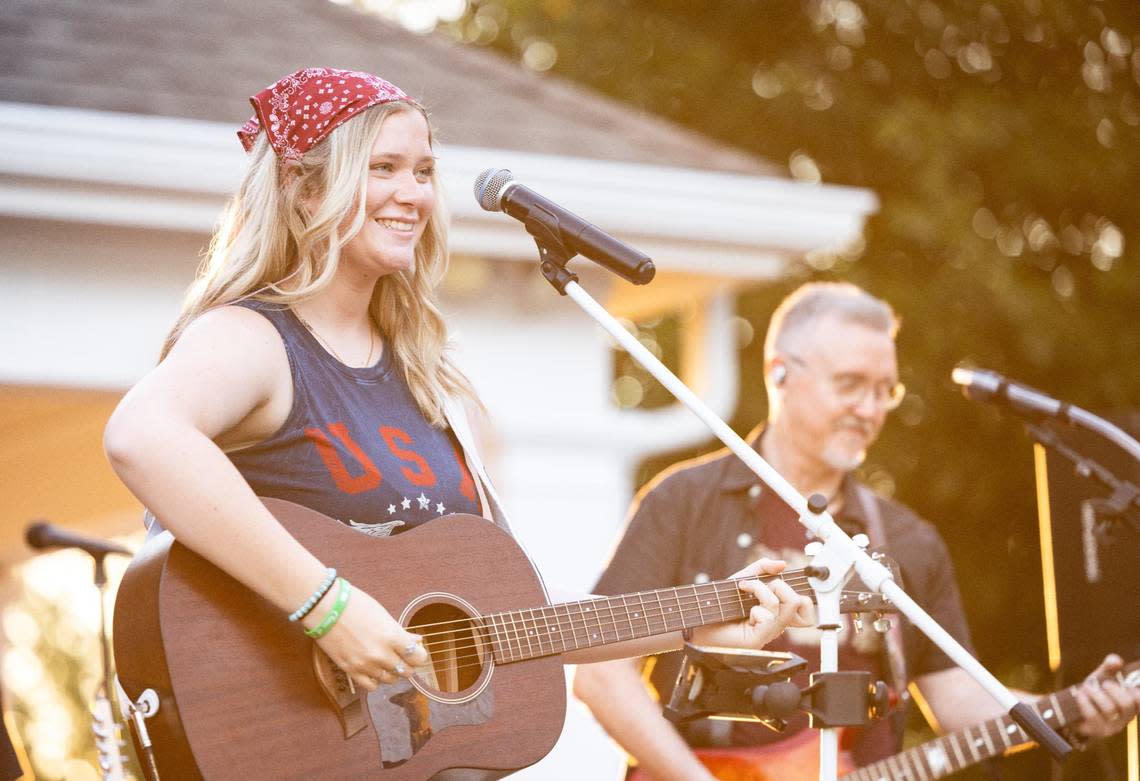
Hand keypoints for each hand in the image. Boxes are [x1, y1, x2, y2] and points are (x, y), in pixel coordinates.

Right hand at [303, 583, 428, 691]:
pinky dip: (375, 680)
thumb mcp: (383, 615)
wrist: (325, 608)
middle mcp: (381, 654)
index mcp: (392, 637)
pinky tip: (373, 669)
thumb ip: (401, 632)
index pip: (418, 658)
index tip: (416, 652)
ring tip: (386, 660)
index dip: (419, 655)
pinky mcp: (351, 671)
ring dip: (392, 672)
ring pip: (390, 680)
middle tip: (401, 655)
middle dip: (407, 664)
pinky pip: (371, 686)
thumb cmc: (355, 605)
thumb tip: (417, 641)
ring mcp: (365, 665)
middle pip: (407, 671)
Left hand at [691, 558, 814, 650]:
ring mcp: (768, 632)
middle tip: (757, 585)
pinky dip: (756, 608)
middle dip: (780, 585)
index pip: (805, 607)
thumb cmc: (719, 604)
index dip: (803, 595)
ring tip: (744, 589)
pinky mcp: (759, 639)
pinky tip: (744, 613)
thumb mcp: (742, 580)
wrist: (699, 621)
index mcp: (776, 611)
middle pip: (800, 602)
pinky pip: (769, 618)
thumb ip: (762, 569)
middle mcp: (776, 623)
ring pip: (784, 606)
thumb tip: (783, 564)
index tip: (780, 582)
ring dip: (762, 590)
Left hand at [1071, 654, 1139, 740]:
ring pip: (1109, 709)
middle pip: (1127, 704)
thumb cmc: (1094, 692)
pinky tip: (1080, 695)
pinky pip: (1093, 716)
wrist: (1074, 712)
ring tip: (1086, 687)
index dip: (1139, 696)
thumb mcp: (1101, 677)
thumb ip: (1109, 667)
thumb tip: (1117, 660)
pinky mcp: (1097, 731)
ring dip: (1095, 693)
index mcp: (1132, 705)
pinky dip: (1085, 702)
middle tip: (1104, 684)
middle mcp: (1126, 717)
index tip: (1134, 689)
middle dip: (1114, 690)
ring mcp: (1113, 726)